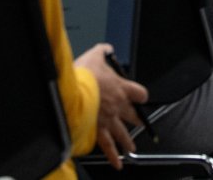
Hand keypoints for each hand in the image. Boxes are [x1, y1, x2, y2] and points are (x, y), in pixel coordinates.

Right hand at [77, 43, 147, 165]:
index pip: (140, 94)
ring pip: (123, 133)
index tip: (140, 97)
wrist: (70, 92)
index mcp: (121, 88)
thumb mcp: (95, 55)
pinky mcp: (97, 130)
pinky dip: (113, 157)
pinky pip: (108, 146)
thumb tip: (107, 48)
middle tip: (142, 124)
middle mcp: (118, 105)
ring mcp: (109, 120)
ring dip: (128, 141)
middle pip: (133, 115)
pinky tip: (118, 164)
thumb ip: (103, 51)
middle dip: (137, 120)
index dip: (141, 95)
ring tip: (132, 148)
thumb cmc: (83, 75)